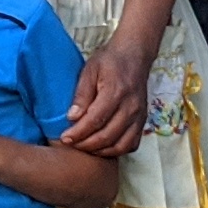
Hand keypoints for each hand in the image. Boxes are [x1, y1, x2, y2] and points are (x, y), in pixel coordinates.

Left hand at [64, 38, 151, 158]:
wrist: (134, 56)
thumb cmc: (109, 61)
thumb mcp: (89, 70)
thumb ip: (81, 94)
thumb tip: (72, 117)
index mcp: (116, 92)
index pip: (95, 120)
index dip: (79, 132)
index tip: (65, 138)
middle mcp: (131, 107)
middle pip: (107, 136)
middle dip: (86, 144)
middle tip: (71, 144)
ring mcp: (139, 116)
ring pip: (120, 145)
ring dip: (100, 151)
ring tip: (84, 147)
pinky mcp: (143, 121)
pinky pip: (132, 144)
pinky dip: (116, 151)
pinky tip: (102, 147)